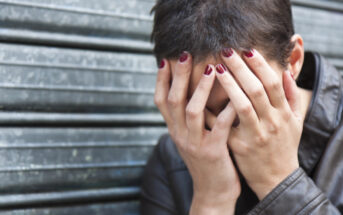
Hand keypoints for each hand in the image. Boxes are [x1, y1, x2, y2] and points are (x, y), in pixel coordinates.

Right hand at [154, 53, 240, 213]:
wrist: (212, 191)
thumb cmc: (205, 159)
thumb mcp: (189, 137)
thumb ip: (186, 118)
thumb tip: (186, 91)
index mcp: (174, 129)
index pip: (160, 101)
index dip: (161, 80)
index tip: (166, 59)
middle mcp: (179, 134)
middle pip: (173, 101)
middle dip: (178, 76)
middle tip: (184, 54)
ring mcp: (194, 143)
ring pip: (192, 111)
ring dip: (201, 89)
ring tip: (211, 68)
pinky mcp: (213, 152)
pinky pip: (219, 127)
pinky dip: (227, 110)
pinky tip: (236, 95)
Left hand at [215, 49, 302, 199]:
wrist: (276, 179)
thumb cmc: (284, 147)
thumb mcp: (296, 122)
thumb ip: (292, 97)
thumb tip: (285, 73)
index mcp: (284, 114)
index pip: (272, 83)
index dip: (260, 65)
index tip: (246, 50)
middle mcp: (271, 123)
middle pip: (256, 89)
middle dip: (240, 68)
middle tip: (225, 50)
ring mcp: (255, 135)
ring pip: (242, 105)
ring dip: (229, 84)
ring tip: (215, 68)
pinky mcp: (239, 147)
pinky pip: (224, 127)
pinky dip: (213, 112)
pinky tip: (202, 98)